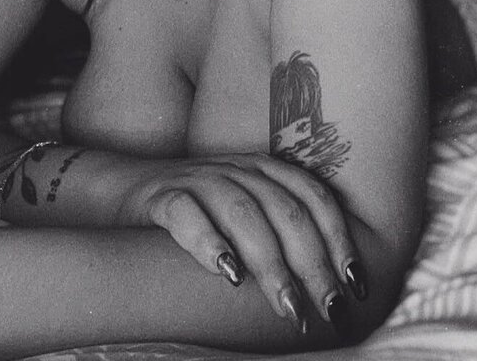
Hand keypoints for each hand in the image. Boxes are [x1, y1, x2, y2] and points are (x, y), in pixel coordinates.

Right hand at [114, 151, 366, 334]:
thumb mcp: (244, 211)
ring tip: (288, 305)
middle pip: (286, 212)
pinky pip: (187, 214)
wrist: (121, 190)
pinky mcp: (161, 196)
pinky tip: (227, 274)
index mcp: (264, 169)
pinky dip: (209, 242)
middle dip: (313, 263)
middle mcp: (238, 169)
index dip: (339, 239)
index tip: (355, 283)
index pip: (314, 198)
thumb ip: (280, 230)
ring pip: (244, 214)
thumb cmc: (197, 213)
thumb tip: (331, 283)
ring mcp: (200, 179)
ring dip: (270, 263)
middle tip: (327, 308)